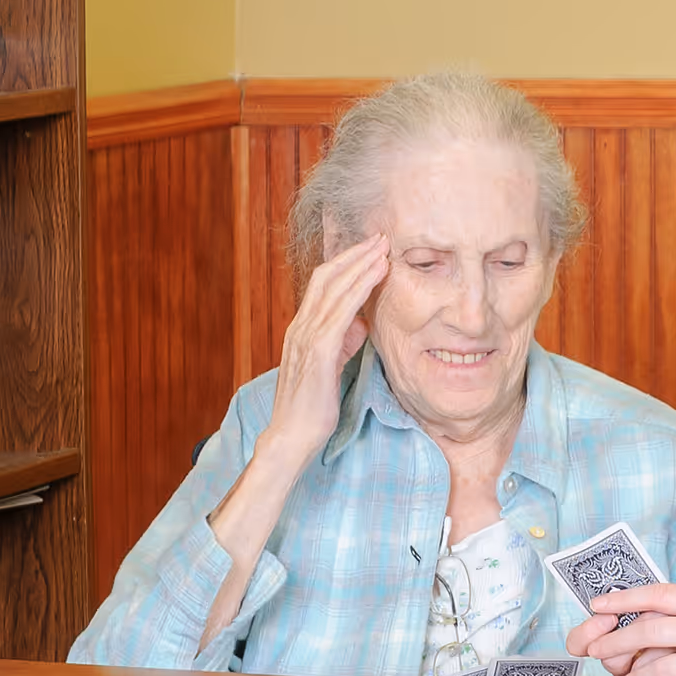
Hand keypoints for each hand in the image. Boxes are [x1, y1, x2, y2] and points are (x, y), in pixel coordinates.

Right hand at [258, 234, 389, 471]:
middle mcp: (300, 327)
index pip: (323, 286)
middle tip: (381, 237)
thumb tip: (360, 325)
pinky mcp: (317, 351)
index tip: (370, 250)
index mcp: (302, 330)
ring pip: (334, 288)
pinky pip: (341, 311)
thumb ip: (342, 343)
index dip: (346, 264)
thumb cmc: (311, 409)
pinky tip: (377, 275)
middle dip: (355, 254)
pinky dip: (360, 288)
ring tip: (384, 248)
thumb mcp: (331, 368)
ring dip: (361, 265)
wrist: (291, 437)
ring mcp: (306, 337)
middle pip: (327, 277)